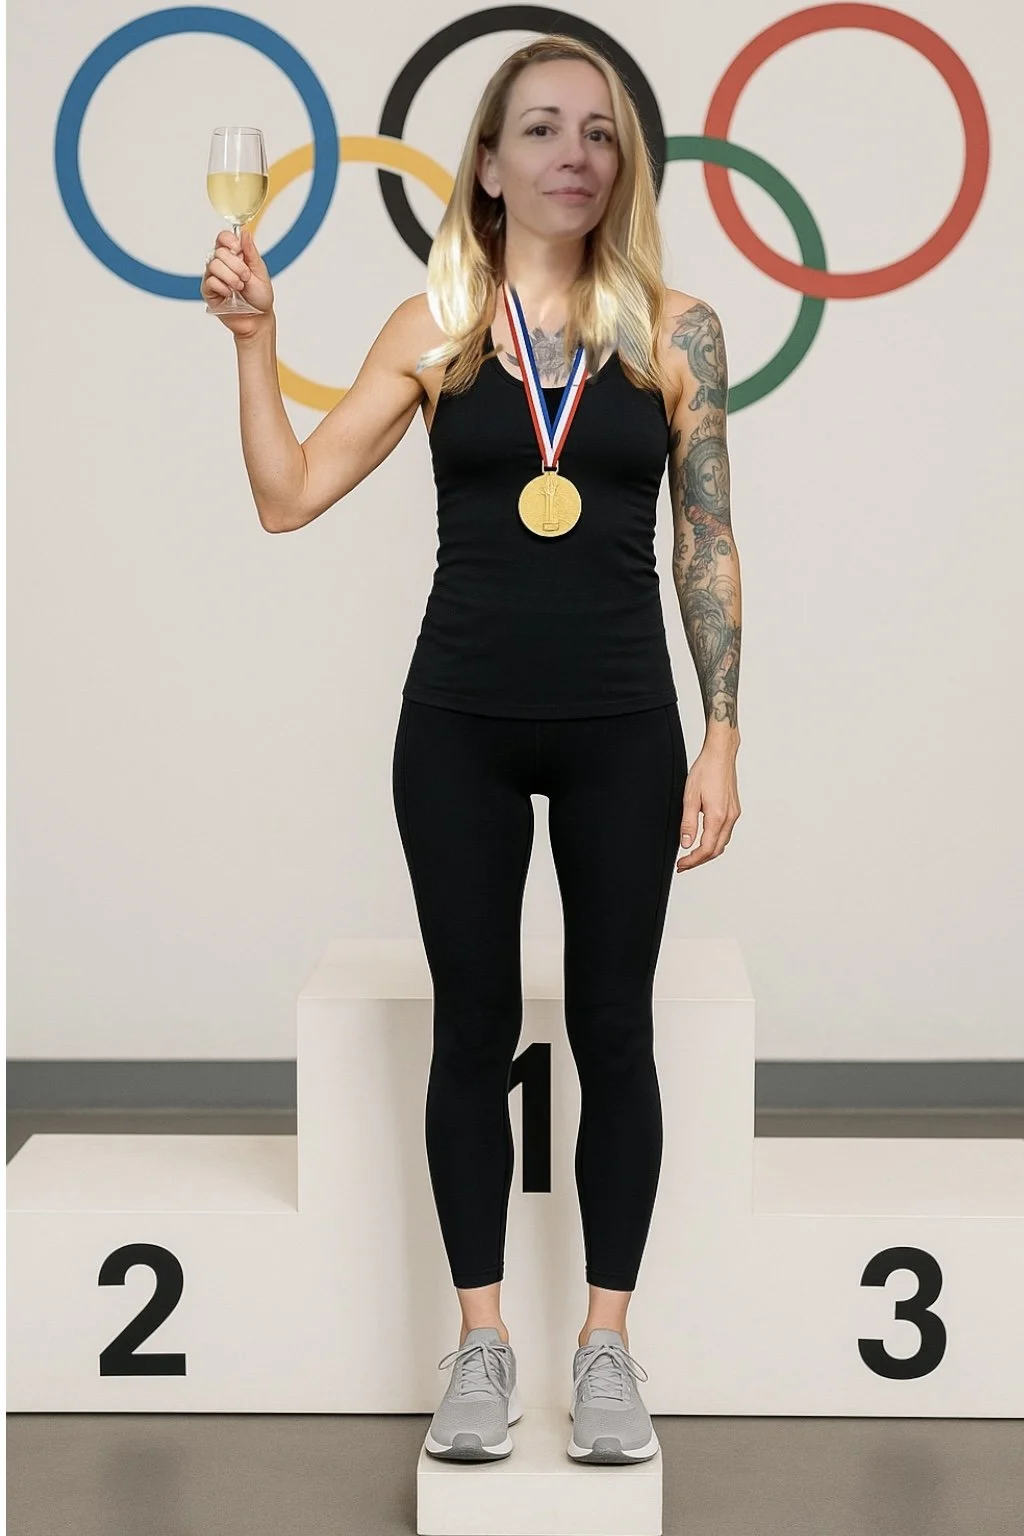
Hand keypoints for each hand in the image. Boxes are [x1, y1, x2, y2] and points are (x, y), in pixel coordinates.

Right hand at [201, 227, 273, 336]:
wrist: (257, 319)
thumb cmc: (259, 297)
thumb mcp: (260, 271)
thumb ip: (251, 252)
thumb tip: (245, 232)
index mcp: (234, 256)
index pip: (223, 237)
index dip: (229, 241)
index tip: (238, 250)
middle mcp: (221, 264)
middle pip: (219, 251)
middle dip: (237, 266)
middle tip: (246, 277)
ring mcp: (213, 276)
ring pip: (214, 265)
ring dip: (231, 277)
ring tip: (239, 287)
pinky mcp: (208, 291)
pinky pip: (210, 281)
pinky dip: (223, 288)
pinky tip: (229, 294)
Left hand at [675, 745, 740, 870]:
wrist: (720, 754)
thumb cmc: (705, 771)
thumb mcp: (689, 797)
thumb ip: (688, 823)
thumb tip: (686, 844)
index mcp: (718, 816)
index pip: (706, 849)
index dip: (693, 861)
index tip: (681, 865)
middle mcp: (729, 817)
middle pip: (716, 850)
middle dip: (699, 860)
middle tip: (683, 864)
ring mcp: (734, 814)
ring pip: (722, 842)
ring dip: (708, 852)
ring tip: (692, 855)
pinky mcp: (734, 809)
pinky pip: (726, 832)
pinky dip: (715, 841)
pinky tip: (704, 839)